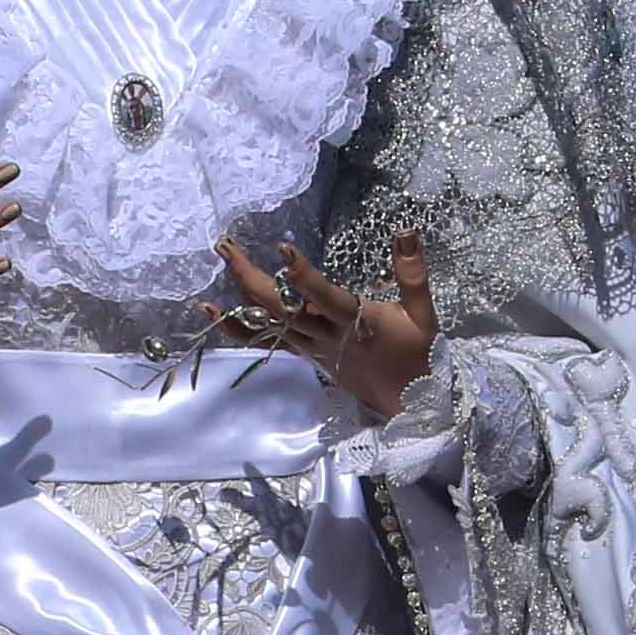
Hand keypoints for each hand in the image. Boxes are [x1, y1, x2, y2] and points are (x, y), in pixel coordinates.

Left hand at [204, 231, 435, 419]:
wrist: (409, 401)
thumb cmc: (417, 354)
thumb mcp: (423, 314)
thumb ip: (413, 273)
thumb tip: (405, 233)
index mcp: (358, 323)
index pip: (325, 297)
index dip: (304, 275)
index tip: (283, 248)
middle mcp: (327, 336)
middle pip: (281, 308)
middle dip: (251, 275)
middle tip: (227, 245)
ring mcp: (311, 348)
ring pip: (268, 323)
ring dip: (240, 292)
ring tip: (222, 259)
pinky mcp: (304, 355)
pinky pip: (266, 342)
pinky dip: (237, 328)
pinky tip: (211, 311)